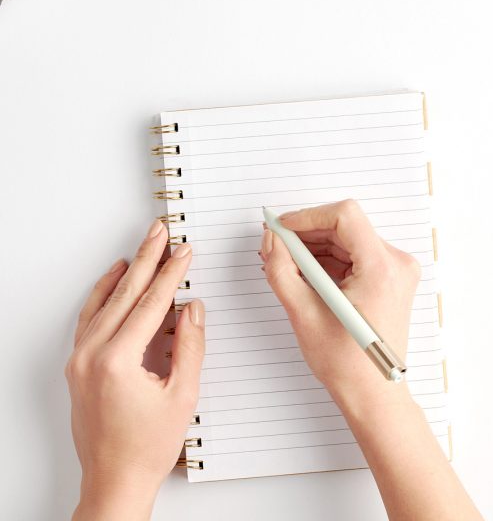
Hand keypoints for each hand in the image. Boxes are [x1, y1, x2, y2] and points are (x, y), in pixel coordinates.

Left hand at [67, 220, 204, 520]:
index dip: (172, 273)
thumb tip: (192, 307)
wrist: (114, 482)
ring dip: (127, 271)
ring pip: (105, 301)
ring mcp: (80, 360)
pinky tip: (115, 277)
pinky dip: (103, 293)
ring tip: (142, 245)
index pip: (151, 303)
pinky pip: (89, 318)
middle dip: (147, 258)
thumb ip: (190, 345)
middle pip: (126, 293)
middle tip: (161, 231)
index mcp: (117, 361)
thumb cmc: (147, 447)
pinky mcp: (78, 366)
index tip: (184, 251)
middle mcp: (91, 356)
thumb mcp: (182, 394)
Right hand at [261, 202, 483, 520]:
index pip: (344, 216)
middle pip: (346, 226)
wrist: (374, 394)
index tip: (282, 228)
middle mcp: (396, 263)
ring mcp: (396, 270)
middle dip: (307, 235)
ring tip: (286, 265)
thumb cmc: (346, 364)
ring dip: (316, 248)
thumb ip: (282, 271)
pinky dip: (329, 260)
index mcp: (381, 268)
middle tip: (275, 247)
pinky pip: (355, 255)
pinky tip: (306, 276)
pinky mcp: (390, 278)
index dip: (308, 217)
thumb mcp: (303, 314)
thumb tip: (271, 240)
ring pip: (348, 240)